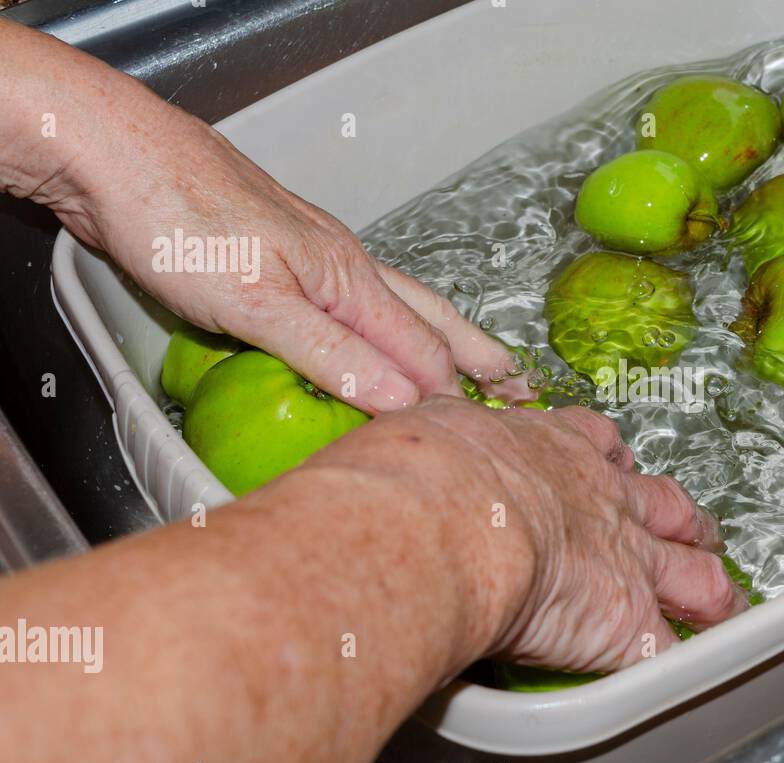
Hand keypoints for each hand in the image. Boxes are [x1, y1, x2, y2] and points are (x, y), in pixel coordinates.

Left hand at [0, 21, 531, 412]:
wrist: (119, 157)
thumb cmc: (181, 220)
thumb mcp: (257, 303)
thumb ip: (331, 354)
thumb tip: (407, 401)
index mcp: (350, 280)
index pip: (422, 354)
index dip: (452, 399)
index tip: (482, 440)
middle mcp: (346, 267)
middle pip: (431, 320)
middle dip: (478, 358)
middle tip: (519, 388)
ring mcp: (317, 259)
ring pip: (400, 306)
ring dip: (443, 340)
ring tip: (475, 363)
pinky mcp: (284, 260)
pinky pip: (359, 304)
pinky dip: (392, 328)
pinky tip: (379, 337)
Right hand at [299, 397, 749, 672]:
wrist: (444, 517)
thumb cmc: (420, 471)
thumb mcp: (431, 427)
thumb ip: (443, 435)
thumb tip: (425, 439)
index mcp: (551, 447)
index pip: (597, 444)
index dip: (612, 459)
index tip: (616, 463)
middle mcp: (601, 497)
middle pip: (665, 505)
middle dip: (683, 520)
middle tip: (696, 529)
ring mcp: (624, 559)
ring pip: (690, 573)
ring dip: (710, 590)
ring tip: (723, 600)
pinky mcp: (625, 621)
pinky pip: (668, 650)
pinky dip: (682, 663)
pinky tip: (689, 672)